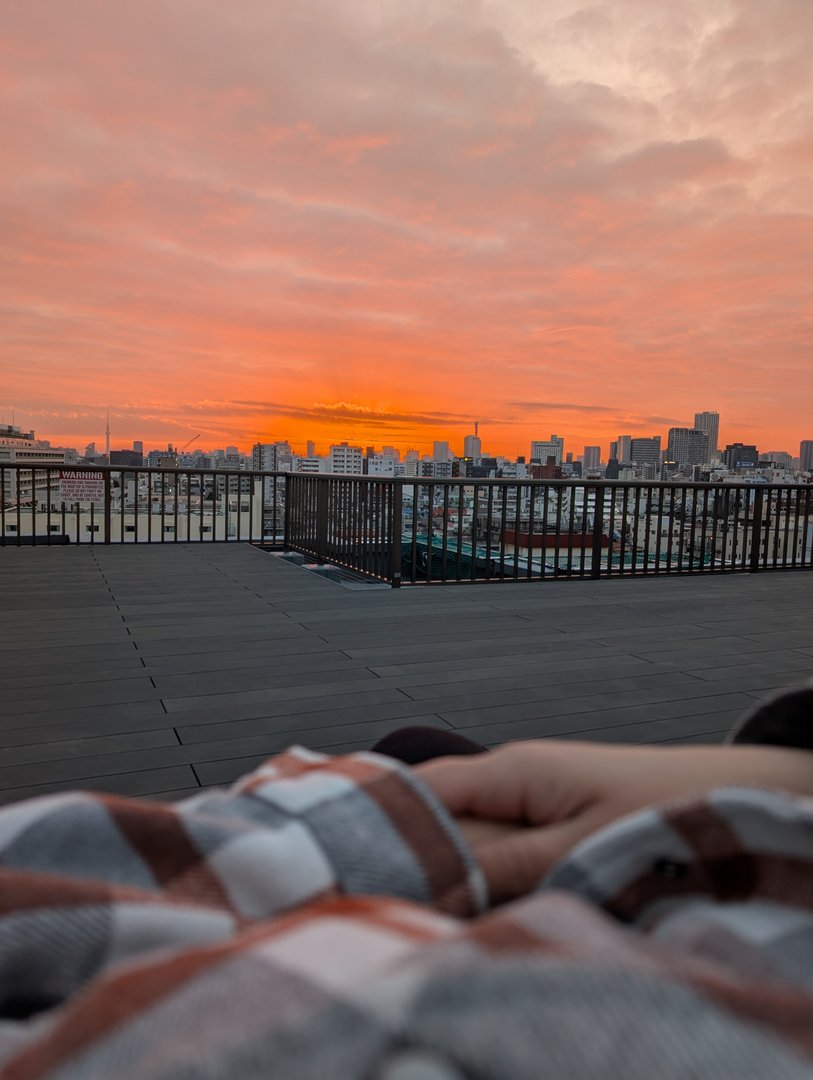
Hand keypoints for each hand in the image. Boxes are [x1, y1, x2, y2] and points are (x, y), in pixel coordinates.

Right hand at [418, 740, 812, 904]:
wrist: (734, 800)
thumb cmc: (670, 812)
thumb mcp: (585, 847)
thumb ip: (505, 864)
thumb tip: (430, 881)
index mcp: (513, 770)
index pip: (420, 791)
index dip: (380, 826)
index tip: (350, 872)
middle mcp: (512, 784)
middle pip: (439, 826)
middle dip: (421, 866)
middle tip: (405, 906)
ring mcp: (529, 809)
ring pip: (469, 848)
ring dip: (460, 881)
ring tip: (447, 911)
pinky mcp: (548, 833)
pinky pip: (500, 859)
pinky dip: (491, 885)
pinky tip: (491, 908)